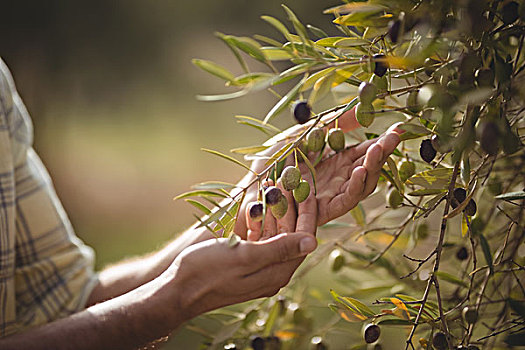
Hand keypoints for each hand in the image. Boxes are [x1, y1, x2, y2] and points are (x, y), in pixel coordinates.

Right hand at [165, 191, 316, 321]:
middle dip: (289, 207)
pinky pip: (259, 240)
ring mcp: (258, 269)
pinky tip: (254, 205)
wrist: (176, 291)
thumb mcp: (245, 255)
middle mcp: (272, 272)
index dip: (307, 212)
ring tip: (269, 186)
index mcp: (277, 272)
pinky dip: (258, 221)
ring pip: (274, 235)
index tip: (305, 188)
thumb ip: (280, 248)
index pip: (303, 239)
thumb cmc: (208, 271)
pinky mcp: (244, 265)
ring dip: (273, 211)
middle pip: (290, 235)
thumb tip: (313, 242)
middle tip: (284, 181)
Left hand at [234, 107, 401, 234]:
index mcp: (333, 163)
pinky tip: (360, 170)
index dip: (381, 142)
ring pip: (360, 185)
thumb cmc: (270, 163)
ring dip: (372, 168)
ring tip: (378, 150)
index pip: (364, 153)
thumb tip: (359, 111)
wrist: (247, 188)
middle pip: (367, 169)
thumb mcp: (303, 135)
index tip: (397, 129)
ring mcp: (329, 197)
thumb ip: (331, 125)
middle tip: (395, 136)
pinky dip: (354, 186)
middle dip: (382, 153)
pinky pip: (344, 201)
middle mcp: (335, 180)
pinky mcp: (320, 211)